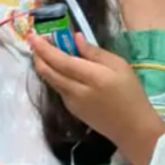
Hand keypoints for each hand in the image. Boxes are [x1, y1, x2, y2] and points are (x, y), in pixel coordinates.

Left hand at [29, 32, 164, 164]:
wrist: (132, 128)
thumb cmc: (131, 93)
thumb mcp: (120, 66)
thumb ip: (95, 52)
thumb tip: (75, 38)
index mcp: (92, 77)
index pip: (61, 60)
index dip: (44, 48)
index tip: (32, 36)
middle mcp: (76, 90)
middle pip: (48, 71)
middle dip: (38, 55)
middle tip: (34, 41)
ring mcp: (71, 102)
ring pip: (50, 80)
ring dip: (43, 65)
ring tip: (43, 51)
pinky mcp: (71, 109)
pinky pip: (57, 88)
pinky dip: (52, 75)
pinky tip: (57, 68)